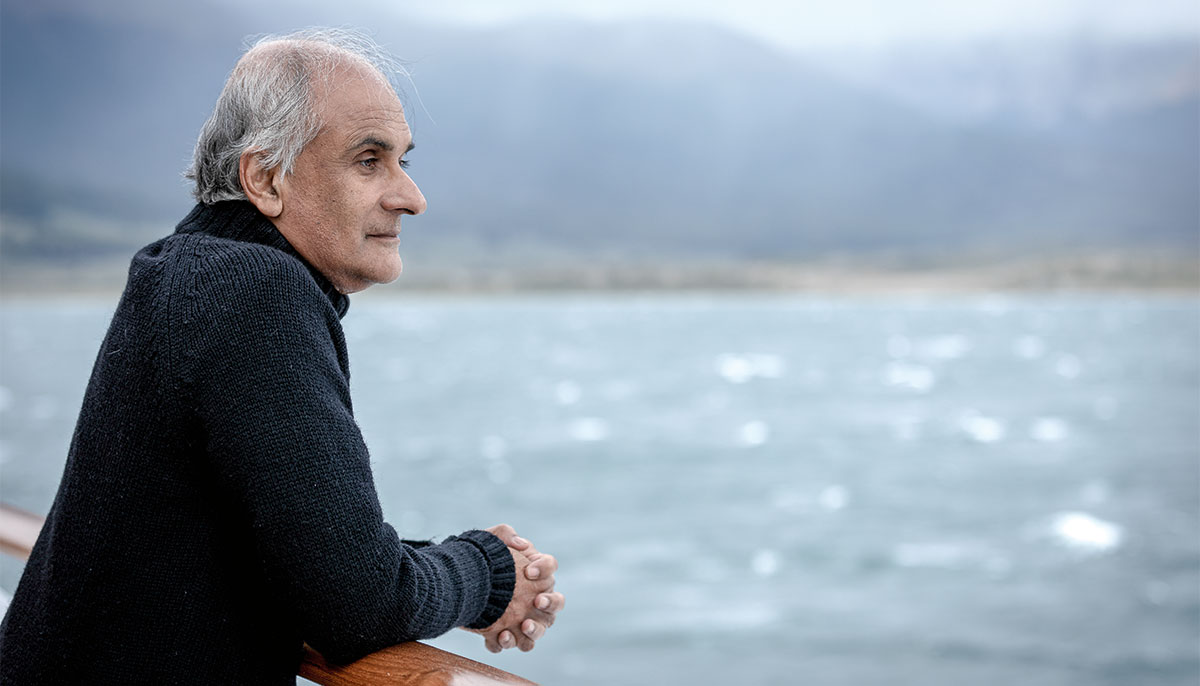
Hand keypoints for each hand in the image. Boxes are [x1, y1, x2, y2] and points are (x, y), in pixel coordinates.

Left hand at [471, 524, 564, 651]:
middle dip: (550, 604)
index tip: (528, 571)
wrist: (456, 581)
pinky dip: (508, 642)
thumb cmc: (479, 559)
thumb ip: (505, 534)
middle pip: (555, 604)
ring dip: (534, 631)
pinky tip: (499, 636)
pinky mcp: (503, 633)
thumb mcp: (488, 541)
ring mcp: (521, 618)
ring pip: (538, 631)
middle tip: (537, 602)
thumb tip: (519, 543)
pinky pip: (511, 643)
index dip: (544, 569)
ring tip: (523, 626)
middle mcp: (534, 597)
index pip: (550, 567)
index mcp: (533, 572)